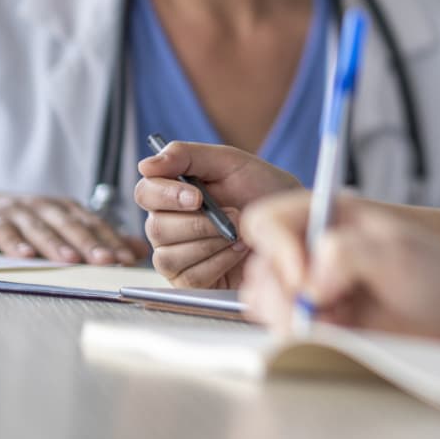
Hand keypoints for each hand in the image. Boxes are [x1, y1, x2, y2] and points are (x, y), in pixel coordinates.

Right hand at [0, 191, 147, 265]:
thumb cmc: (20, 224)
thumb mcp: (58, 228)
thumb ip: (96, 238)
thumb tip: (137, 251)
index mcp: (65, 209)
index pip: (93, 224)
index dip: (112, 240)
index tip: (129, 259)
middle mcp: (44, 206)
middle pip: (71, 224)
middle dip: (91, 242)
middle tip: (108, 260)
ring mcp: (16, 210)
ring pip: (40, 227)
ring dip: (57, 244)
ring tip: (72, 260)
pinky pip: (3, 231)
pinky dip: (14, 243)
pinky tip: (25, 256)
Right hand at [136, 141, 299, 288]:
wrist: (294, 225)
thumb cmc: (263, 191)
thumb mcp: (231, 163)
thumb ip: (188, 156)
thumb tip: (145, 165)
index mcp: (173, 194)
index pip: (145, 193)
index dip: (165, 195)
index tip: (197, 197)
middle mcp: (169, 225)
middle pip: (155, 227)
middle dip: (200, 223)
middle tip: (235, 215)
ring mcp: (177, 256)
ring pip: (169, 255)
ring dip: (212, 242)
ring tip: (240, 233)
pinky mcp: (192, 282)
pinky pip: (190, 275)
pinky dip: (220, 261)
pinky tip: (239, 252)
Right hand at [238, 193, 439, 338]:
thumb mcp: (397, 255)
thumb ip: (348, 255)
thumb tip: (311, 284)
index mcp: (329, 214)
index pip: (268, 220)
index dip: (276, 250)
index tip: (304, 280)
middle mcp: (314, 247)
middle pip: (259, 267)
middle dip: (282, 295)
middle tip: (320, 311)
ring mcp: (314, 286)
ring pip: (265, 302)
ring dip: (292, 318)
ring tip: (339, 321)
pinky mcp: (320, 319)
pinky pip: (287, 329)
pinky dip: (304, 336)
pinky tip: (341, 335)